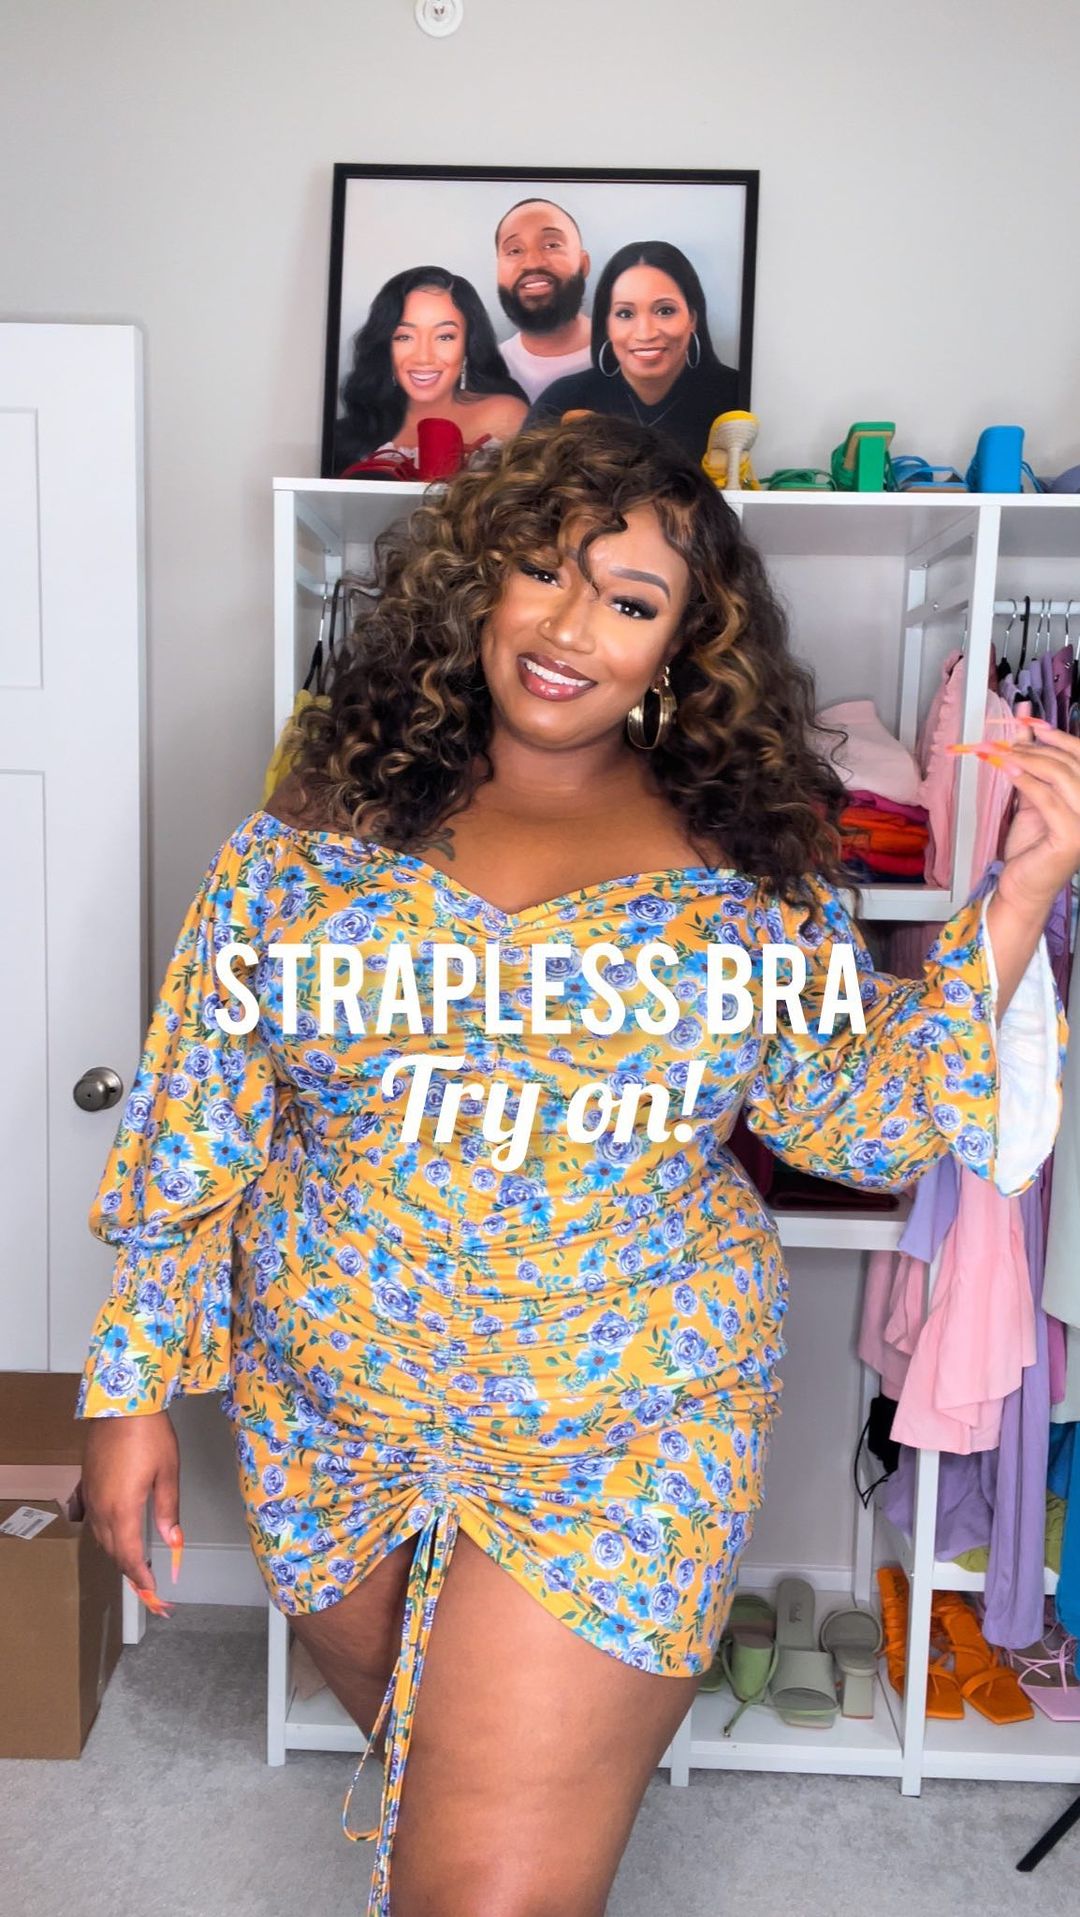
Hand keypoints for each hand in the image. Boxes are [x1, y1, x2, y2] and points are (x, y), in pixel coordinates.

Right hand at [82, 1412, 181, 1611]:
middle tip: (146, 1582)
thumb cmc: (151, 1436)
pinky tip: (110, 1530)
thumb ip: (168, 1510)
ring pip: (100, 1535)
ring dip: (116, 1551)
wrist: (121, 1404)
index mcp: (122, 1510)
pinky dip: (102, 1530)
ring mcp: (91, 1495)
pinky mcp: (87, 1482)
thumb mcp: (168, 1473)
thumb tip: (173, 1542)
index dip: (139, 1576)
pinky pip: (90, 1516)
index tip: (152, 1591)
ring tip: (132, 1560)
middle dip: (128, 1568)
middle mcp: (101, 1508)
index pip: (128, 1555)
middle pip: (112, 1549)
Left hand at [995, 720, 1079, 915]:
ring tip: (1002, 754)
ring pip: (1060, 776)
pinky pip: (1047, 799)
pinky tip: (1007, 770)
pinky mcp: (1072, 837)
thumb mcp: (1033, 798)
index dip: (1058, 735)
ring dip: (1028, 759)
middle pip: (1071, 763)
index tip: (1030, 721)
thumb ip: (1033, 765)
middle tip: (1006, 741)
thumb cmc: (1031, 846)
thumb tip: (1024, 727)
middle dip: (1036, 747)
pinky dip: (1026, 780)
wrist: (1023, 887)